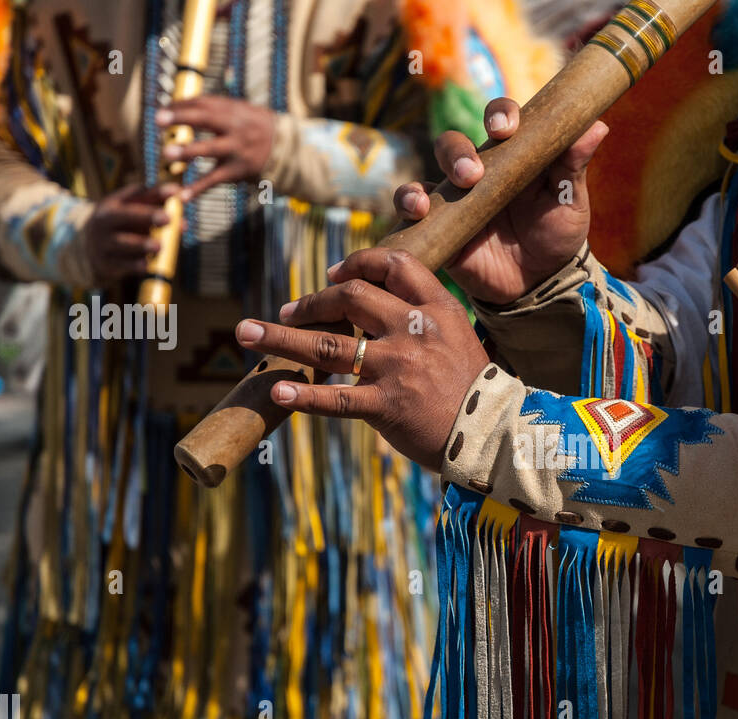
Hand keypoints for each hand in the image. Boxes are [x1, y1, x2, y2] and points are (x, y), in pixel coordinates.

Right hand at [83, 182, 175, 282]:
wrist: (88, 250)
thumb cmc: (122, 227)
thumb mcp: (133, 212)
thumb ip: (159, 205)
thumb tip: (186, 197)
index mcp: (114, 203)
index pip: (137, 194)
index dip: (157, 193)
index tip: (176, 192)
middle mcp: (106, 220)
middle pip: (125, 215)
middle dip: (146, 215)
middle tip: (167, 218)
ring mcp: (103, 241)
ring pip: (123, 242)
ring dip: (141, 244)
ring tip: (159, 246)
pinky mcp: (105, 262)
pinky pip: (121, 264)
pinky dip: (135, 266)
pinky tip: (147, 266)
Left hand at [156, 96, 276, 201]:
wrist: (287, 150)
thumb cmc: (257, 128)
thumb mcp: (241, 111)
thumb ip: (214, 108)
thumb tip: (179, 104)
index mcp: (233, 111)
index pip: (203, 103)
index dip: (181, 105)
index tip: (161, 108)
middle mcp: (235, 128)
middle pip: (206, 119)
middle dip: (182, 118)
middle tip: (158, 119)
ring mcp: (237, 150)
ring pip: (211, 149)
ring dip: (188, 151)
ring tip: (166, 153)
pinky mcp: (238, 171)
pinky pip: (216, 180)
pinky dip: (199, 188)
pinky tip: (182, 196)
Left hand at [235, 248, 491, 471]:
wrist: (491, 434)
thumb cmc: (471, 388)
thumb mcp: (457, 337)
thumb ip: (420, 318)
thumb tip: (370, 309)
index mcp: (436, 308)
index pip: (393, 265)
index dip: (358, 264)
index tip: (335, 275)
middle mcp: (414, 330)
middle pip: (351, 297)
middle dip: (311, 301)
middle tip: (286, 311)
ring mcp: (398, 367)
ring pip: (328, 343)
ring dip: (281, 336)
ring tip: (245, 333)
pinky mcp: (386, 405)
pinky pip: (335, 397)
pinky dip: (304, 393)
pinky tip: (279, 388)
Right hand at [380, 97, 608, 304]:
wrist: (538, 283)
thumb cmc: (556, 234)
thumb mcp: (570, 202)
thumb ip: (574, 166)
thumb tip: (596, 125)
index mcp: (512, 154)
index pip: (500, 120)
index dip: (499, 114)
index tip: (505, 126)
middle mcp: (478, 170)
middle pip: (455, 144)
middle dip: (458, 152)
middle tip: (473, 174)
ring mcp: (455, 198)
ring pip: (429, 173)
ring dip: (430, 178)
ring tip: (440, 198)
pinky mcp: (439, 226)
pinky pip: (412, 210)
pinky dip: (409, 205)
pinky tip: (418, 211)